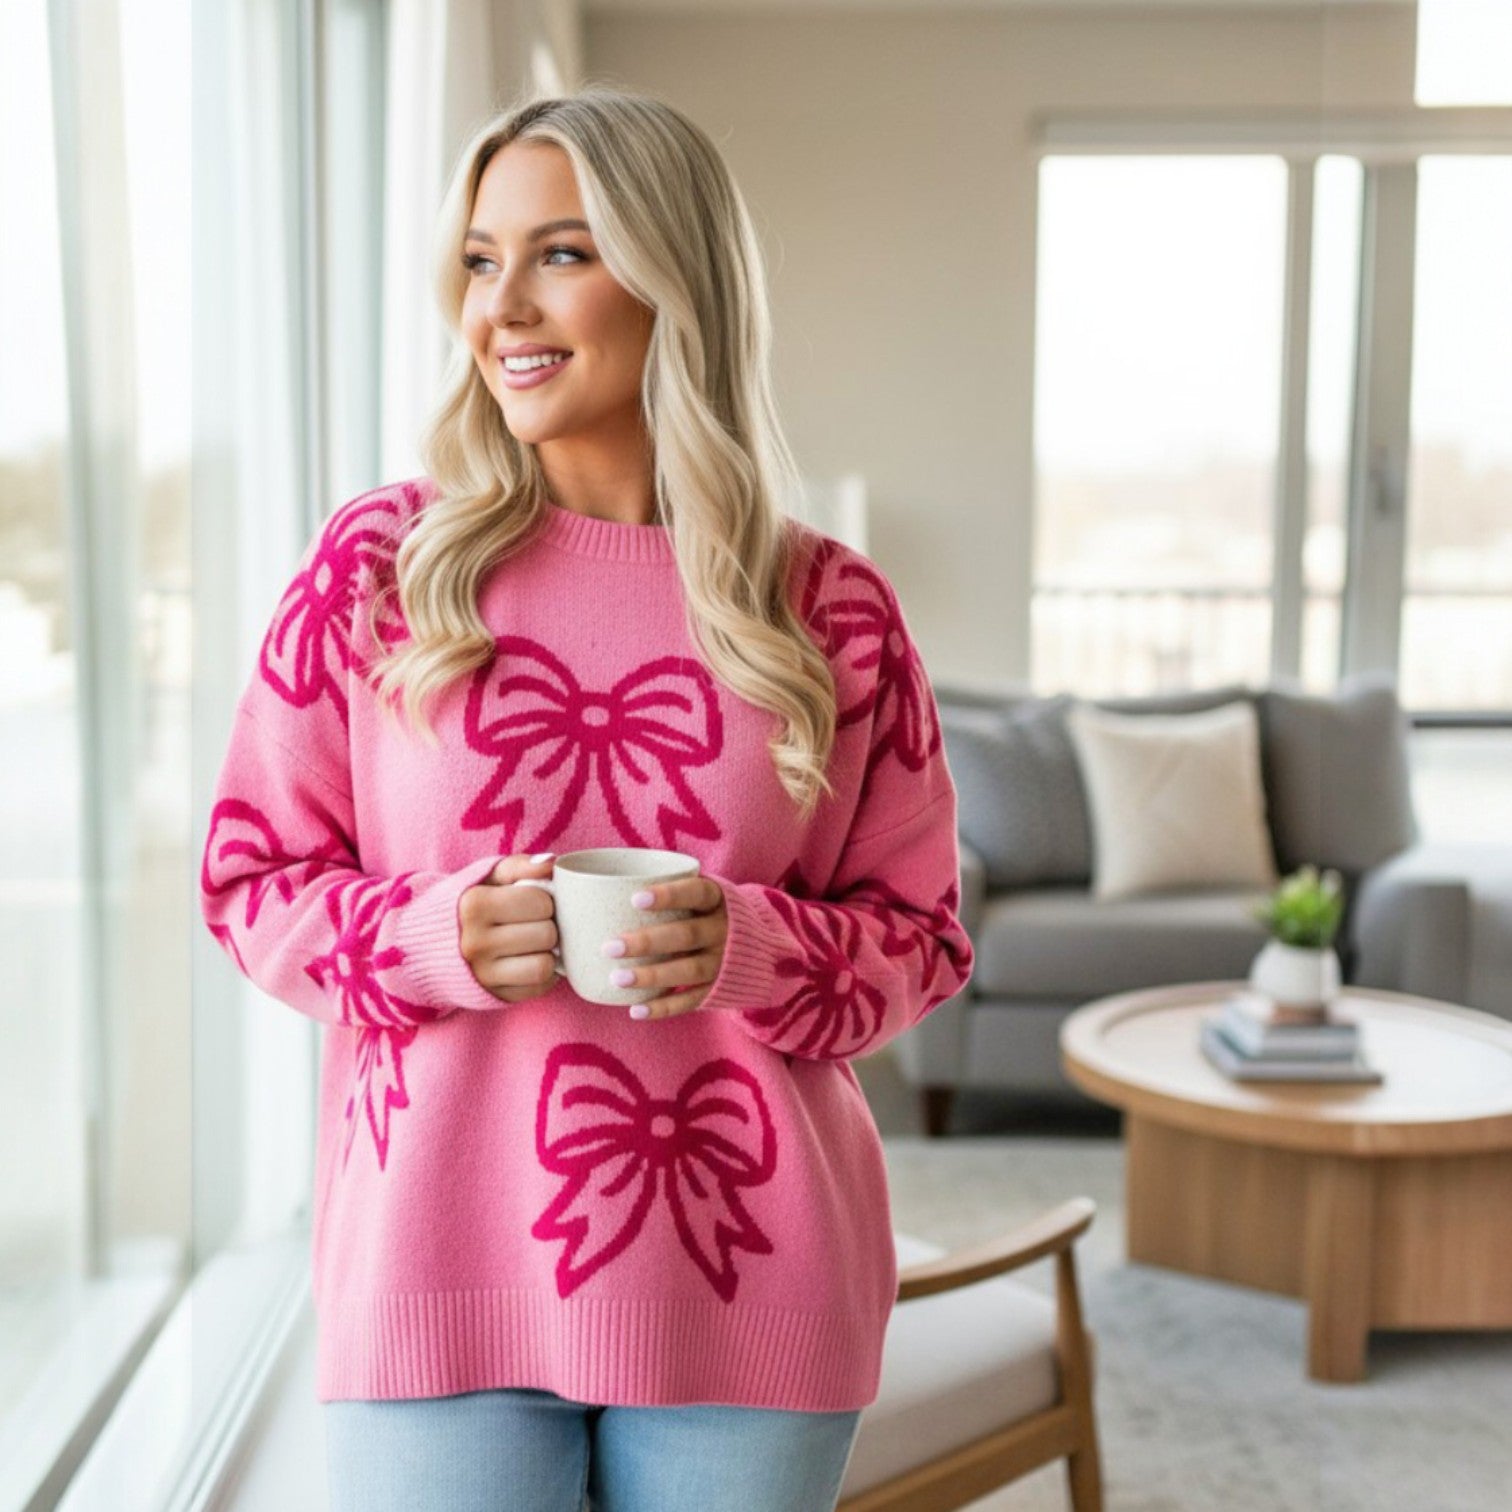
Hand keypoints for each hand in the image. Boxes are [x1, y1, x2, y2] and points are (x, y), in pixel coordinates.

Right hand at [458, 854, 560, 1004]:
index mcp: (474, 906)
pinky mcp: (494, 996)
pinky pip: (539, 986)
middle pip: (546, 934)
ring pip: (544, 965)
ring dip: (548, 952)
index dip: (543, 900)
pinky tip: (530, 959)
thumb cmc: (467, 905)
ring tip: (535, 942)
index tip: (531, 901)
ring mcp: (483, 974)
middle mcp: (475, 943)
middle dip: (547, 925)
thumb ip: (519, 865)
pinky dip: (544, 973)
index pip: (540, 903)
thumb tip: (552, 863)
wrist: (426, 946)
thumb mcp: (485, 877)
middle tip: (534, 922)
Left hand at [604, 876, 727, 1020]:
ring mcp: (723, 962)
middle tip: (609, 946)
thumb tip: (600, 884)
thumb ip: (668, 887)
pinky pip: (691, 1000)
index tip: (634, 899)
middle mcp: (724, 931)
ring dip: (652, 976)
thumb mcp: (702, 892)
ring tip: (617, 978)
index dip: (668, 895)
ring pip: (688, 970)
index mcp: (718, 900)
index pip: (696, 892)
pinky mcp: (719, 988)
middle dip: (647, 942)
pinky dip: (664, 1007)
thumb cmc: (708, 910)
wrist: (759, 943)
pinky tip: (636, 1010)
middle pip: (686, 936)